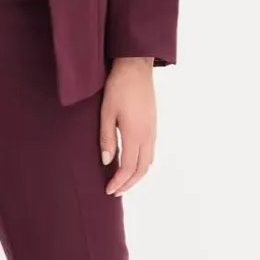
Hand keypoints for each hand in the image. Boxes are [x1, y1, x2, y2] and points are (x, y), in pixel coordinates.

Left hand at [100, 57, 155, 194]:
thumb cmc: (118, 88)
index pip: (128, 167)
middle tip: (114, 191)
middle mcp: (148, 135)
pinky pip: (150, 152)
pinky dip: (142, 164)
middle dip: (128, 184)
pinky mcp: (153, 125)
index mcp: (135, 134)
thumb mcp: (106, 113)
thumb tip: (107, 161)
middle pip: (141, 169)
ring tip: (123, 182)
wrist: (136, 68)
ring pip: (148, 162)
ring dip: (136, 176)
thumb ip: (107, 138)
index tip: (108, 190)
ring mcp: (153, 130)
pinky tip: (132, 164)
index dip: (119, 182)